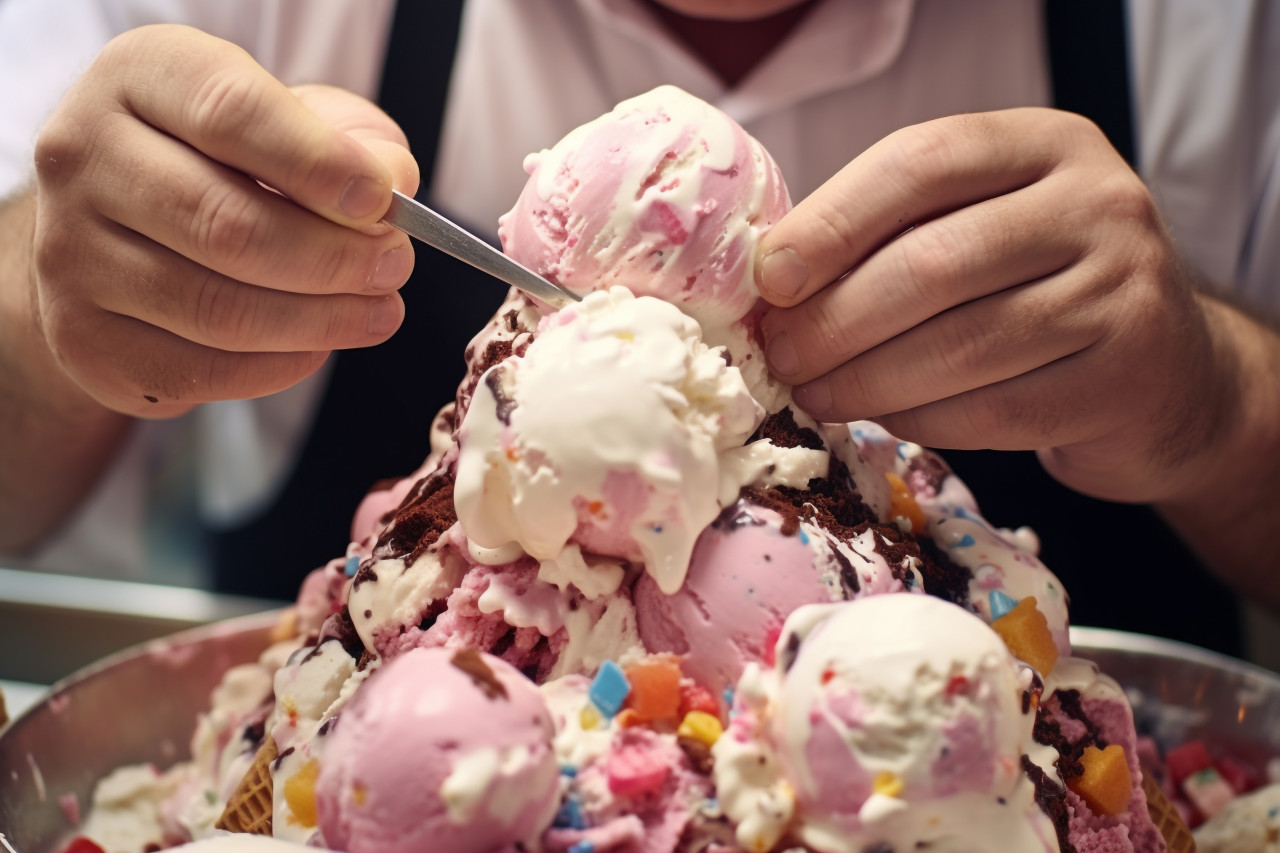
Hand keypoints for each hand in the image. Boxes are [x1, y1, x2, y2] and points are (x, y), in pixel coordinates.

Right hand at [28, 24, 418, 417]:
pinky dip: (280, 365)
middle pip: (226, 224)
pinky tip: (319, 344)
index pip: (230, 113)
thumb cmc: (225, 163)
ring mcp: (70, 255)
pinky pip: (200, 370)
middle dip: (334, 257)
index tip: (382, 202)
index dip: (318, 164)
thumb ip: (350, 140)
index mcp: (139, 78)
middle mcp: (83, 158)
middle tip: (394, 266)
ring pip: (218, 309)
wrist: (119, 230)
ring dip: (321, 320)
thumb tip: (392, 182)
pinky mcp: (85, 341)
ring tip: (378, 312)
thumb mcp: (291, 121)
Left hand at [756, 108, 1236, 504]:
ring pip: (960, 344)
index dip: (831, 222)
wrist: (1165, 370)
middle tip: (780, 356)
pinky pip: (992, 410)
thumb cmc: (1037, 288)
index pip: (920, 162)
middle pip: (932, 262)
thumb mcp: (982, 226)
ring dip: (864, 379)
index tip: (771, 278)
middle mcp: (1097, 204)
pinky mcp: (1125, 378)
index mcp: (1046, 145)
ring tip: (814, 393)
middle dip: (835, 319)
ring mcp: (1123, 291)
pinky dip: (920, 419)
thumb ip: (895, 234)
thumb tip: (775, 281)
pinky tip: (884, 417)